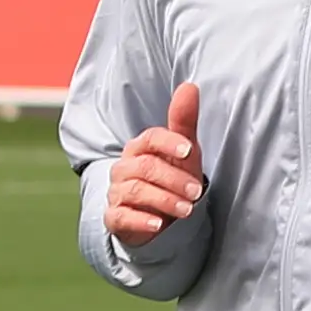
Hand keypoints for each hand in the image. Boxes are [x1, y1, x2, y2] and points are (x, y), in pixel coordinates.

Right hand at [103, 82, 203, 245]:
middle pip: (145, 167)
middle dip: (174, 179)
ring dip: (164, 200)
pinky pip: (122, 216)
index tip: (189, 150)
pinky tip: (158, 225)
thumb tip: (190, 85)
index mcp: (139, 147)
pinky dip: (141, 220)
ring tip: (187, 209)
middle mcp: (124, 167)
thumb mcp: (184, 153)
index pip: (150, 138)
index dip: (168, 142)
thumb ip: (184, 121)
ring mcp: (116, 192)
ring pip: (136, 191)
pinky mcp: (114, 217)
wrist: (161, 219)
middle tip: (196, 192)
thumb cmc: (172, 180)